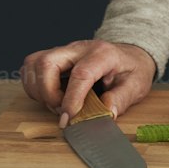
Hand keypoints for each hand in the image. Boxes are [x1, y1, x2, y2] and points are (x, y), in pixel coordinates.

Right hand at [21, 40, 156, 124]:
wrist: (129, 56)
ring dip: (39, 90)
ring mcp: (64, 51)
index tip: (69, 118)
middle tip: (62, 110)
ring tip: (57, 104)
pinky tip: (51, 97)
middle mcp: (79, 48)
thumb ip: (122, 98)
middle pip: (47, 62)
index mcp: (103, 54)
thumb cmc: (131, 70)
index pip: (81, 73)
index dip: (71, 98)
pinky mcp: (55, 57)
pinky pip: (31, 68)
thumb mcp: (137, 85)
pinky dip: (34, 86)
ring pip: (34, 64)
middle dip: (48, 93)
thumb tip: (106, 112)